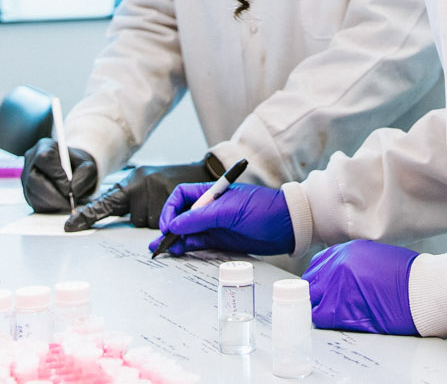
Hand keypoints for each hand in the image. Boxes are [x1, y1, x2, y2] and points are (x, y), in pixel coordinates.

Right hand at [21, 138, 97, 212]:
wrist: (73, 172)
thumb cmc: (78, 166)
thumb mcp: (88, 165)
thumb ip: (85, 174)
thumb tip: (73, 191)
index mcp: (45, 147)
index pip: (44, 158)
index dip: (56, 174)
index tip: (69, 186)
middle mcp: (31, 161)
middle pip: (34, 179)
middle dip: (54, 194)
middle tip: (69, 202)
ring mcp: (27, 178)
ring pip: (33, 193)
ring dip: (52, 202)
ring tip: (68, 203)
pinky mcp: (28, 192)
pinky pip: (34, 203)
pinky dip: (49, 207)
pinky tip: (60, 204)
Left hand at [66, 156, 220, 230]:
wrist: (203, 171)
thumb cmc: (174, 184)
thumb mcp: (150, 188)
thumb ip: (134, 204)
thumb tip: (126, 223)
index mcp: (132, 181)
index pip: (106, 202)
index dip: (87, 216)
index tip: (69, 226)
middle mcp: (140, 181)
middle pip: (133, 219)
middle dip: (147, 217)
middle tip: (162, 204)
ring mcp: (155, 185)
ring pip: (148, 222)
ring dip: (161, 219)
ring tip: (172, 204)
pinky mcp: (170, 191)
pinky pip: (164, 221)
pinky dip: (172, 219)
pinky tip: (179, 207)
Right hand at [150, 181, 293, 255]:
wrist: (288, 226)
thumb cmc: (262, 210)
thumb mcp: (229, 211)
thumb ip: (200, 218)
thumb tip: (175, 226)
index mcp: (211, 194)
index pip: (182, 196)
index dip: (171, 209)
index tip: (168, 225)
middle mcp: (210, 209)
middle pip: (182, 216)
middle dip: (168, 228)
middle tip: (158, 244)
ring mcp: (215, 225)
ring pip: (188, 232)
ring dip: (175, 240)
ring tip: (163, 251)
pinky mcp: (221, 240)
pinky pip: (199, 243)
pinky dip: (187, 247)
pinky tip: (180, 252)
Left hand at [307, 240, 419, 334]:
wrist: (423, 289)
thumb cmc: (409, 275)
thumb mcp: (376, 256)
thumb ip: (355, 263)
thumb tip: (345, 276)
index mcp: (346, 252)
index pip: (318, 266)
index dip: (321, 279)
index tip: (324, 288)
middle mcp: (337, 267)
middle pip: (313, 284)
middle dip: (319, 295)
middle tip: (330, 304)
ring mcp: (337, 289)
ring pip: (315, 303)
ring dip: (323, 310)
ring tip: (339, 316)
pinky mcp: (342, 311)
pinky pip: (323, 319)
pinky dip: (329, 323)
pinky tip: (342, 323)